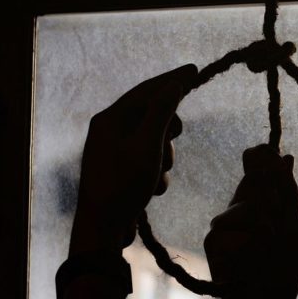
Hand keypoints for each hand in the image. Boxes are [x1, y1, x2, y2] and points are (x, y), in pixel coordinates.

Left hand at [70, 64, 197, 254]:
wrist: (102, 228)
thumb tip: (174, 84)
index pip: (146, 90)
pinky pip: (147, 160)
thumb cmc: (123, 184)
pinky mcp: (121, 170)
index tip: (195, 70)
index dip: (172, 80)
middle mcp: (109, 130)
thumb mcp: (148, 145)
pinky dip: (156, 171)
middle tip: (176, 136)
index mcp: (110, 119)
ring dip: (164, 156)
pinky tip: (152, 189)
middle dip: (168, 128)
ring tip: (158, 175)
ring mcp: (114, 150)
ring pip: (153, 140)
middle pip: (151, 114)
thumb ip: (162, 112)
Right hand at [205, 145, 297, 298]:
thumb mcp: (294, 229)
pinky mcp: (213, 241)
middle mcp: (242, 209)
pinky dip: (244, 241)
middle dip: (271, 195)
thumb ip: (288, 194)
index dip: (262, 158)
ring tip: (270, 244)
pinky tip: (249, 255)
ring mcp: (225, 224)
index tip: (265, 152)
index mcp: (264, 203)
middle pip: (253, 182)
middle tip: (280, 217)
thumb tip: (286, 156)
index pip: (260, 169)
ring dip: (262, 223)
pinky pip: (226, 228)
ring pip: (242, 205)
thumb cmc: (284, 269)